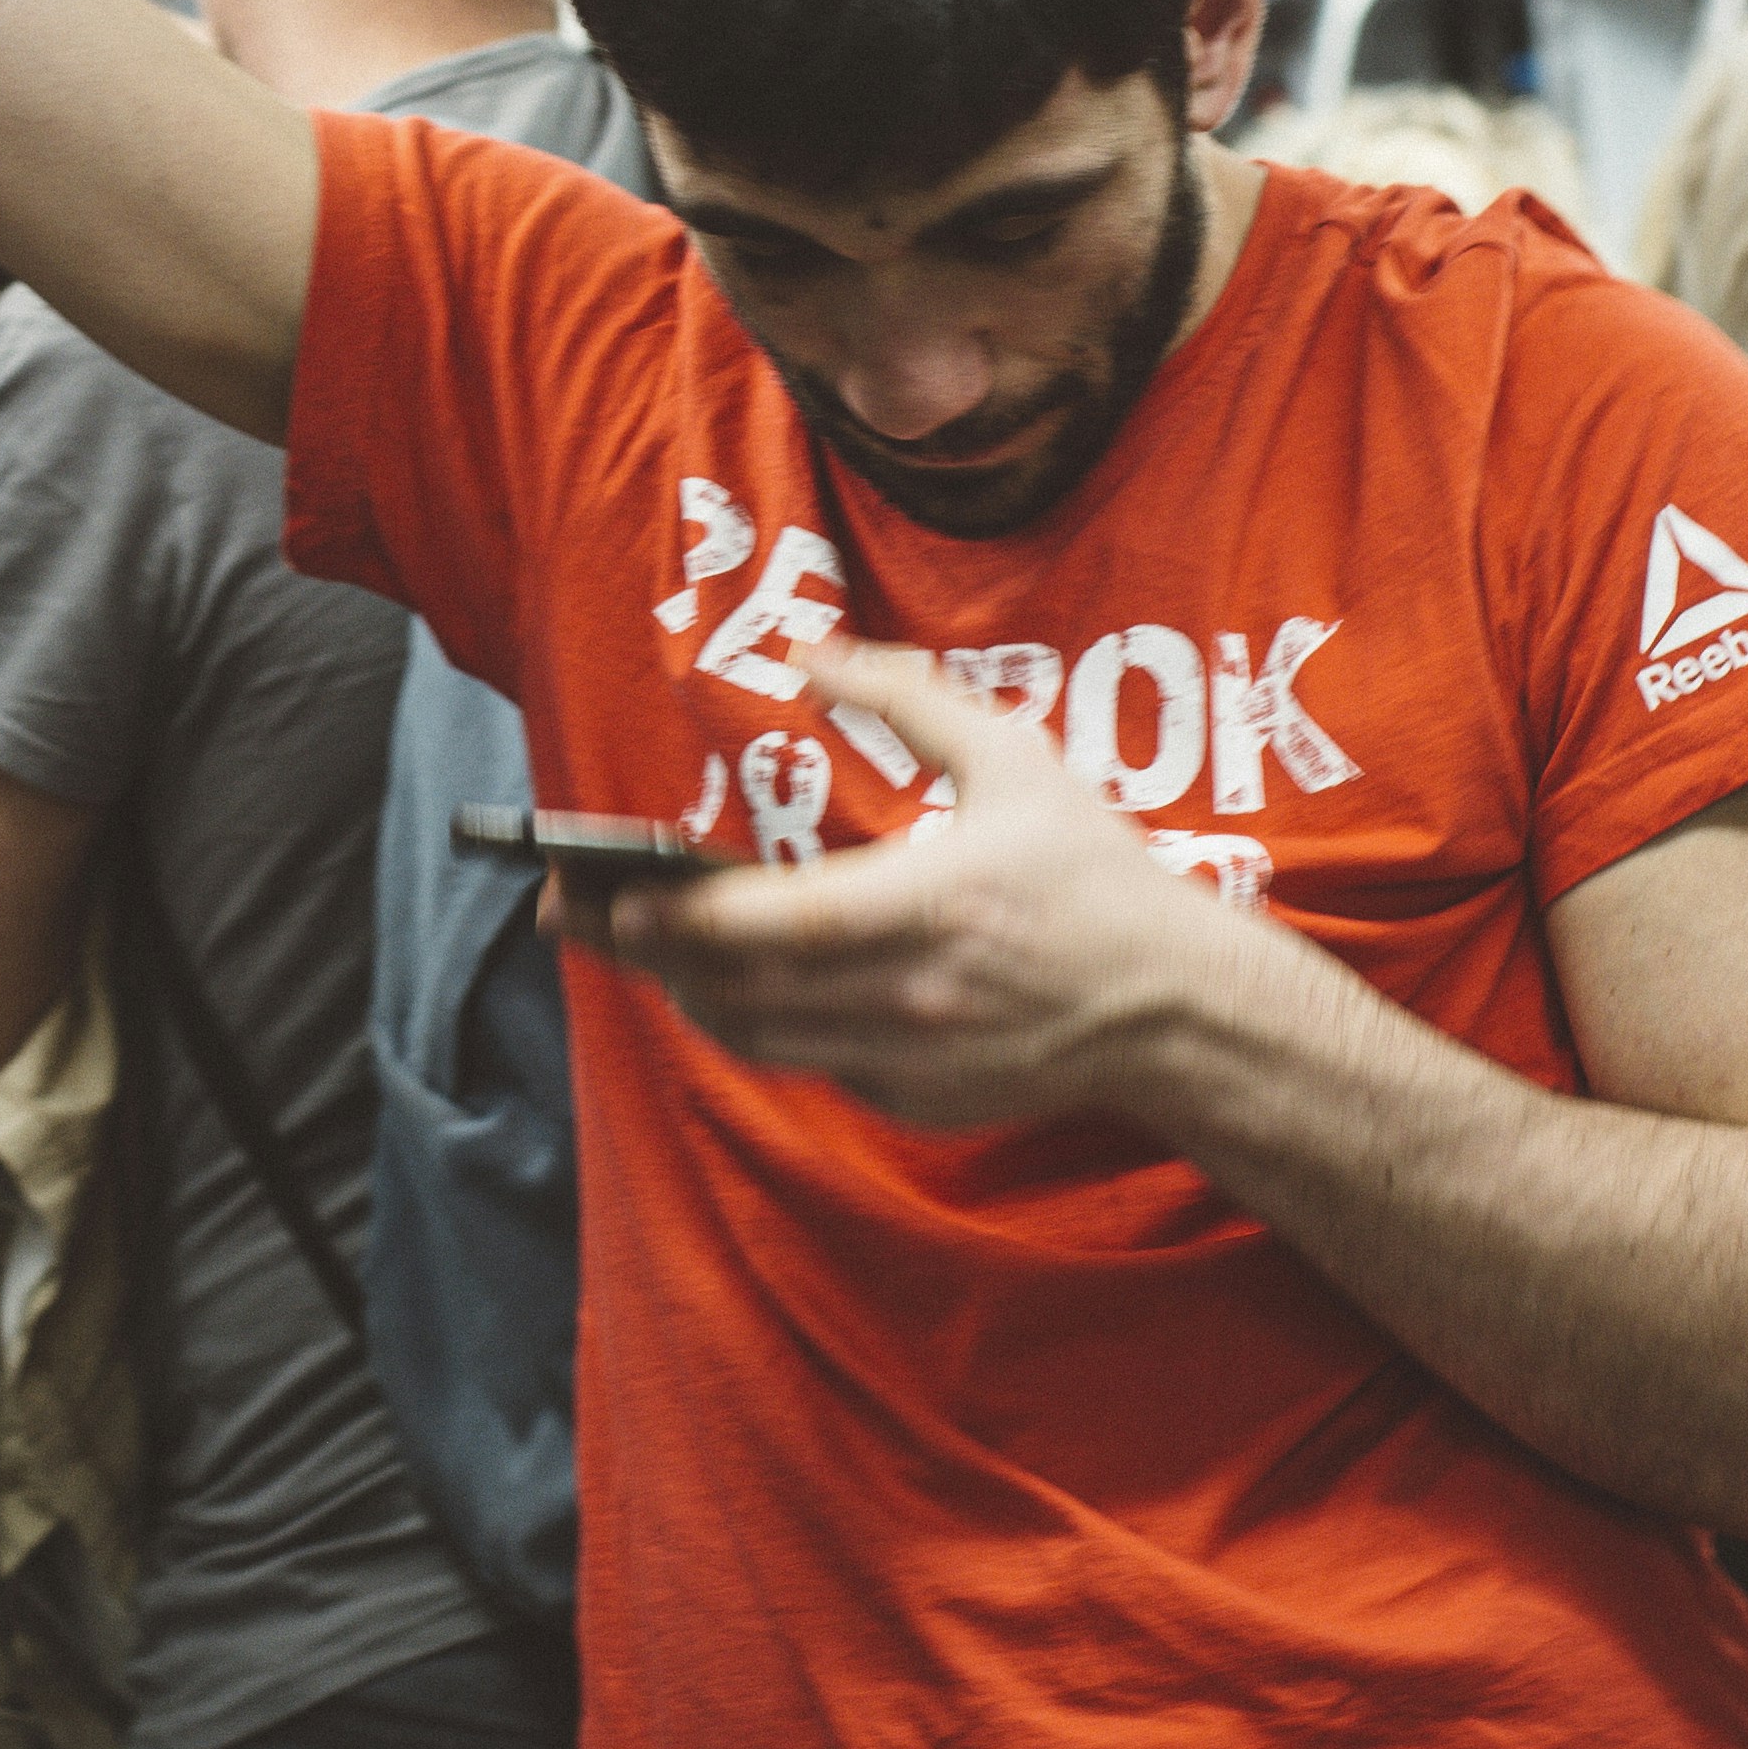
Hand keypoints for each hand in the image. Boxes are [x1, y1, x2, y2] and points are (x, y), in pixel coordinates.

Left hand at [567, 643, 1274, 1131]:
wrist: (1174, 1009)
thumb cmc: (1092, 875)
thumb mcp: (1014, 760)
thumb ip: (905, 698)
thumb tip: (811, 649)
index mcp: (926, 907)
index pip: (768, 927)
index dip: (675, 917)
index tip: (607, 892)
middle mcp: (905, 996)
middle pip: (733, 990)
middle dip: (641, 953)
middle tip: (573, 915)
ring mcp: (906, 1058)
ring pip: (753, 1037)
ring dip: (685, 992)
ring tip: (639, 943)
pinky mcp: (911, 1099)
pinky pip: (807, 1062)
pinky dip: (759, 1024)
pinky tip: (732, 981)